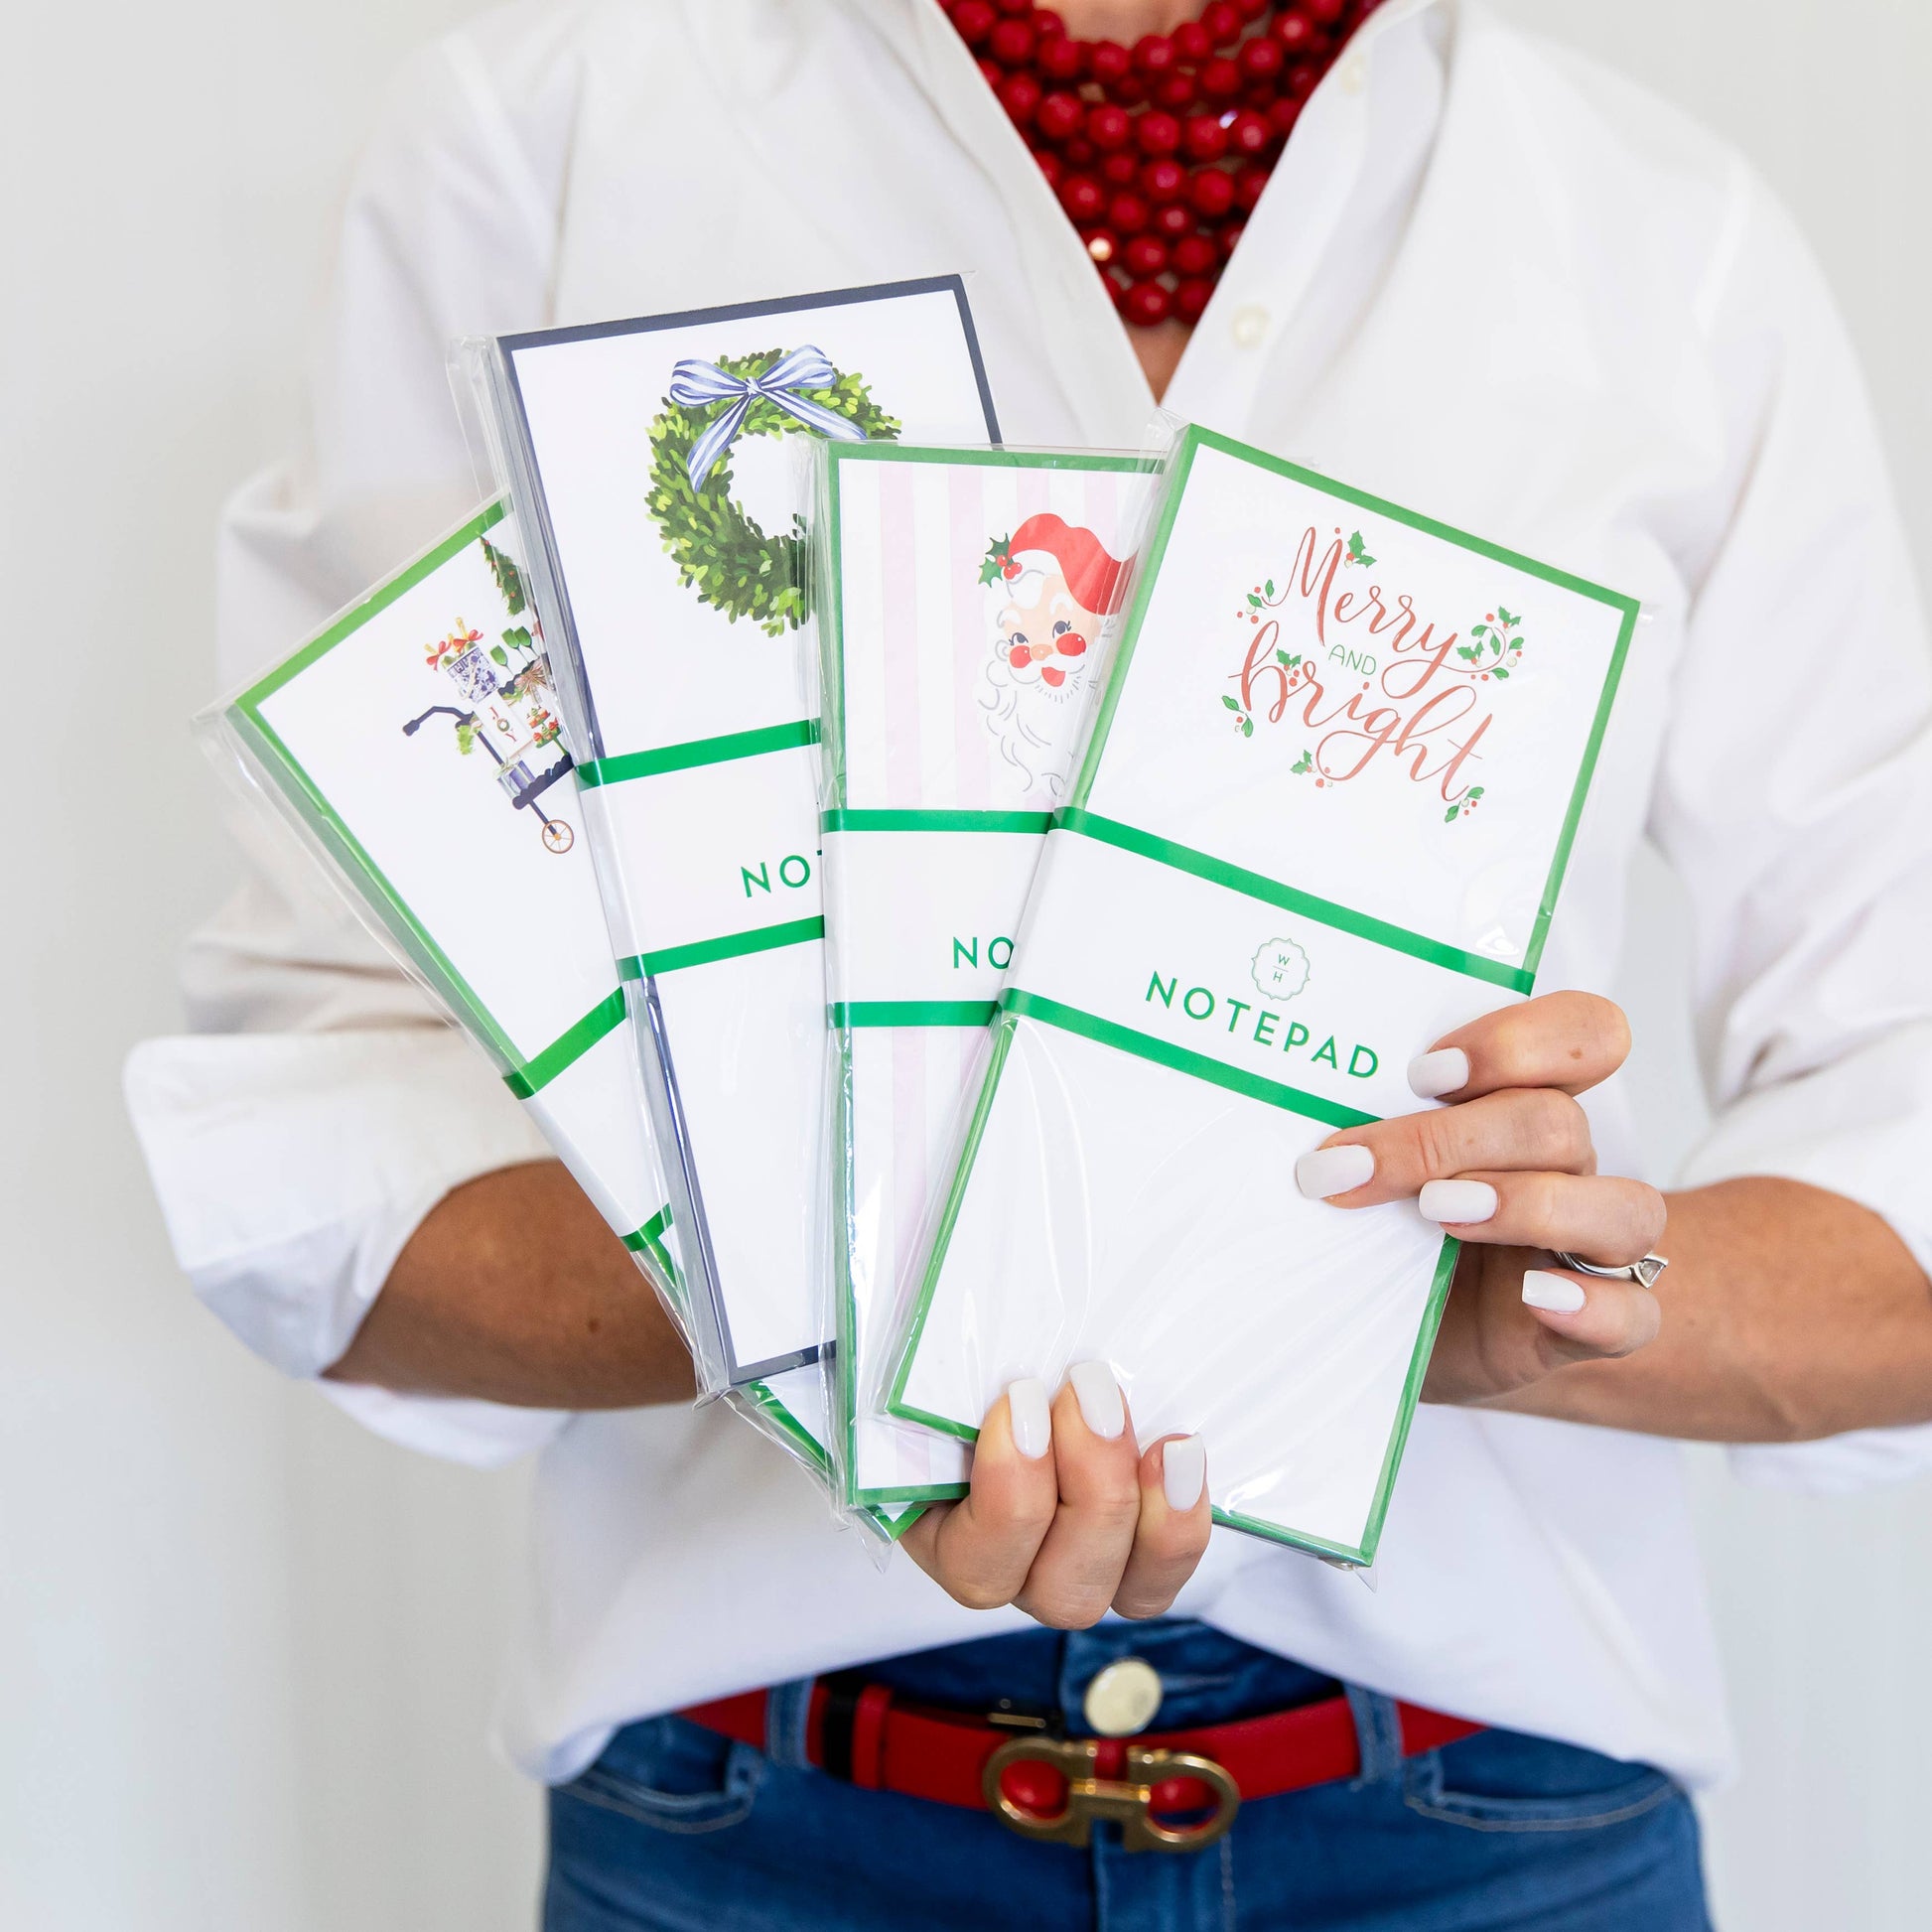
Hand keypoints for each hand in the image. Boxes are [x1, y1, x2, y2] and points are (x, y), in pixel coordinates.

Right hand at [901, 1365, 1210, 1627]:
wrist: (1007, 1338)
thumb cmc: (950, 1339)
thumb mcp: (921, 1337)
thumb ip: (929, 1339)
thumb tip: (905, 1277)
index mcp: (936, 1523)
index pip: (971, 1557)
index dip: (1007, 1493)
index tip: (1018, 1401)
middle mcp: (1006, 1564)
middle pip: (1055, 1586)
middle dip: (1087, 1485)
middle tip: (1089, 1391)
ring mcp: (1072, 1565)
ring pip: (1116, 1592)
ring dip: (1144, 1512)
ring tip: (1164, 1439)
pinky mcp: (1130, 1553)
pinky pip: (1159, 1574)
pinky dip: (1180, 1521)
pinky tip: (1184, 1453)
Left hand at [1292, 992, 1665, 1405]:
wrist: (1394, 1336)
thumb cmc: (1374, 1234)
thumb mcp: (1361, 1168)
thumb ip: (1349, 1128)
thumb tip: (1264, 1106)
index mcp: (1519, 1103)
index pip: (1584, 1034)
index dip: (1520, 1040)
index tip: (1423, 1070)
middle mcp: (1564, 1166)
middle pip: (1559, 1121)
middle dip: (1450, 1138)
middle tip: (1358, 1165)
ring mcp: (1583, 1247)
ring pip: (1625, 1208)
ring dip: (1529, 1203)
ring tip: (1437, 1216)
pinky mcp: (1583, 1328)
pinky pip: (1636, 1314)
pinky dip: (1593, 1304)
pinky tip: (1536, 1298)